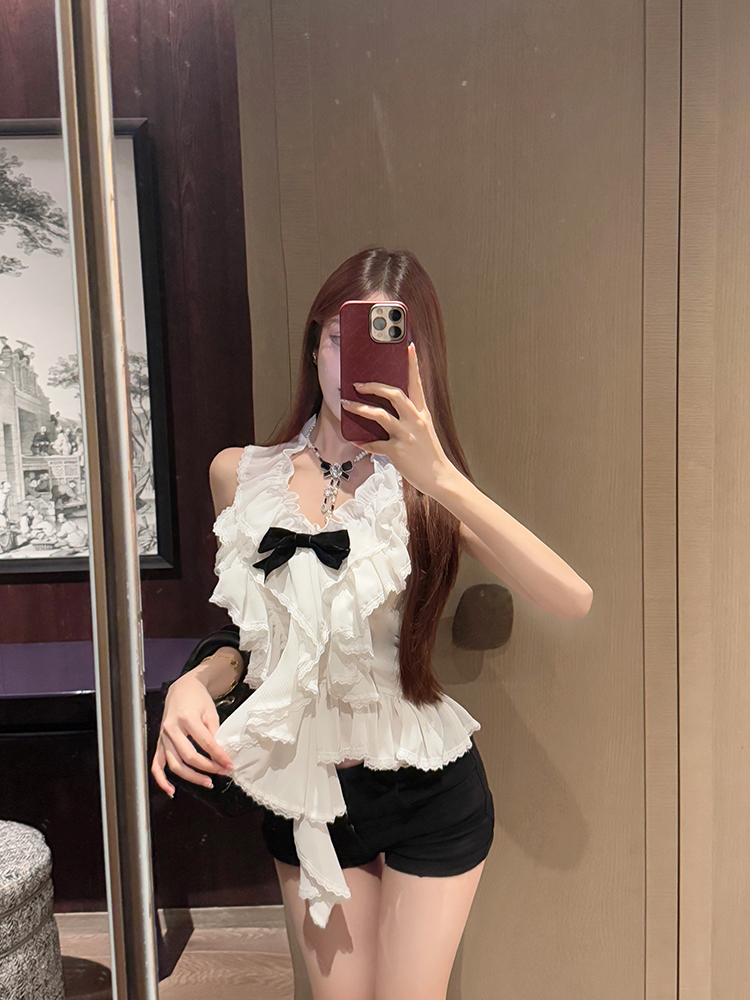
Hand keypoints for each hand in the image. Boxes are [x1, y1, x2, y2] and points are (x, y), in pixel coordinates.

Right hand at [151, 674, 234, 797]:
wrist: (182, 689)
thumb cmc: (197, 698)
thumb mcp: (210, 711)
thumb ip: (214, 732)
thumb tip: (221, 754)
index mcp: (186, 718)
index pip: (205, 743)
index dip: (219, 756)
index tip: (229, 765)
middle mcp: (172, 729)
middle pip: (189, 756)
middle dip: (208, 768)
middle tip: (222, 772)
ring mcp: (163, 737)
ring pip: (175, 764)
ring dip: (192, 777)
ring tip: (208, 782)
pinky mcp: (159, 743)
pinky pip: (156, 765)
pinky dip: (161, 780)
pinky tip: (171, 790)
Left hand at [341, 342, 452, 496]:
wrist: (440, 478)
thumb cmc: (430, 454)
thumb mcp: (424, 431)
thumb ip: (410, 418)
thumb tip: (387, 410)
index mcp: (422, 413)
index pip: (417, 384)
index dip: (412, 365)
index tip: (408, 347)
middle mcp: (415, 421)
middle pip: (394, 394)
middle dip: (373, 386)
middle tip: (357, 384)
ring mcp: (406, 435)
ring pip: (380, 415)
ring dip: (360, 409)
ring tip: (346, 405)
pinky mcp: (397, 451)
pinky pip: (375, 444)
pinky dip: (364, 442)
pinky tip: (357, 441)